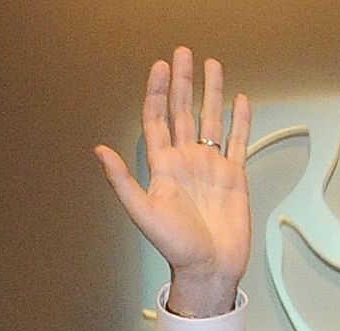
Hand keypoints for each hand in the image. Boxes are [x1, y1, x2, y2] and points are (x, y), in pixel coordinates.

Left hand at [95, 47, 251, 316]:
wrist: (210, 267)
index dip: (158, 93)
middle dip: (183, 83)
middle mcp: (186, 161)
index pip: (158, 120)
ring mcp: (210, 166)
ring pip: (210, 120)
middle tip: (182, 54)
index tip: (160, 68)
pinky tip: (239, 101)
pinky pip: (238, 141)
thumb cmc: (176, 246)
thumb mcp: (142, 213)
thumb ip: (122, 181)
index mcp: (163, 167)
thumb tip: (100, 151)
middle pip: (182, 112)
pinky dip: (239, 120)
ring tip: (212, 65)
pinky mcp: (234, 176)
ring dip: (210, 93)